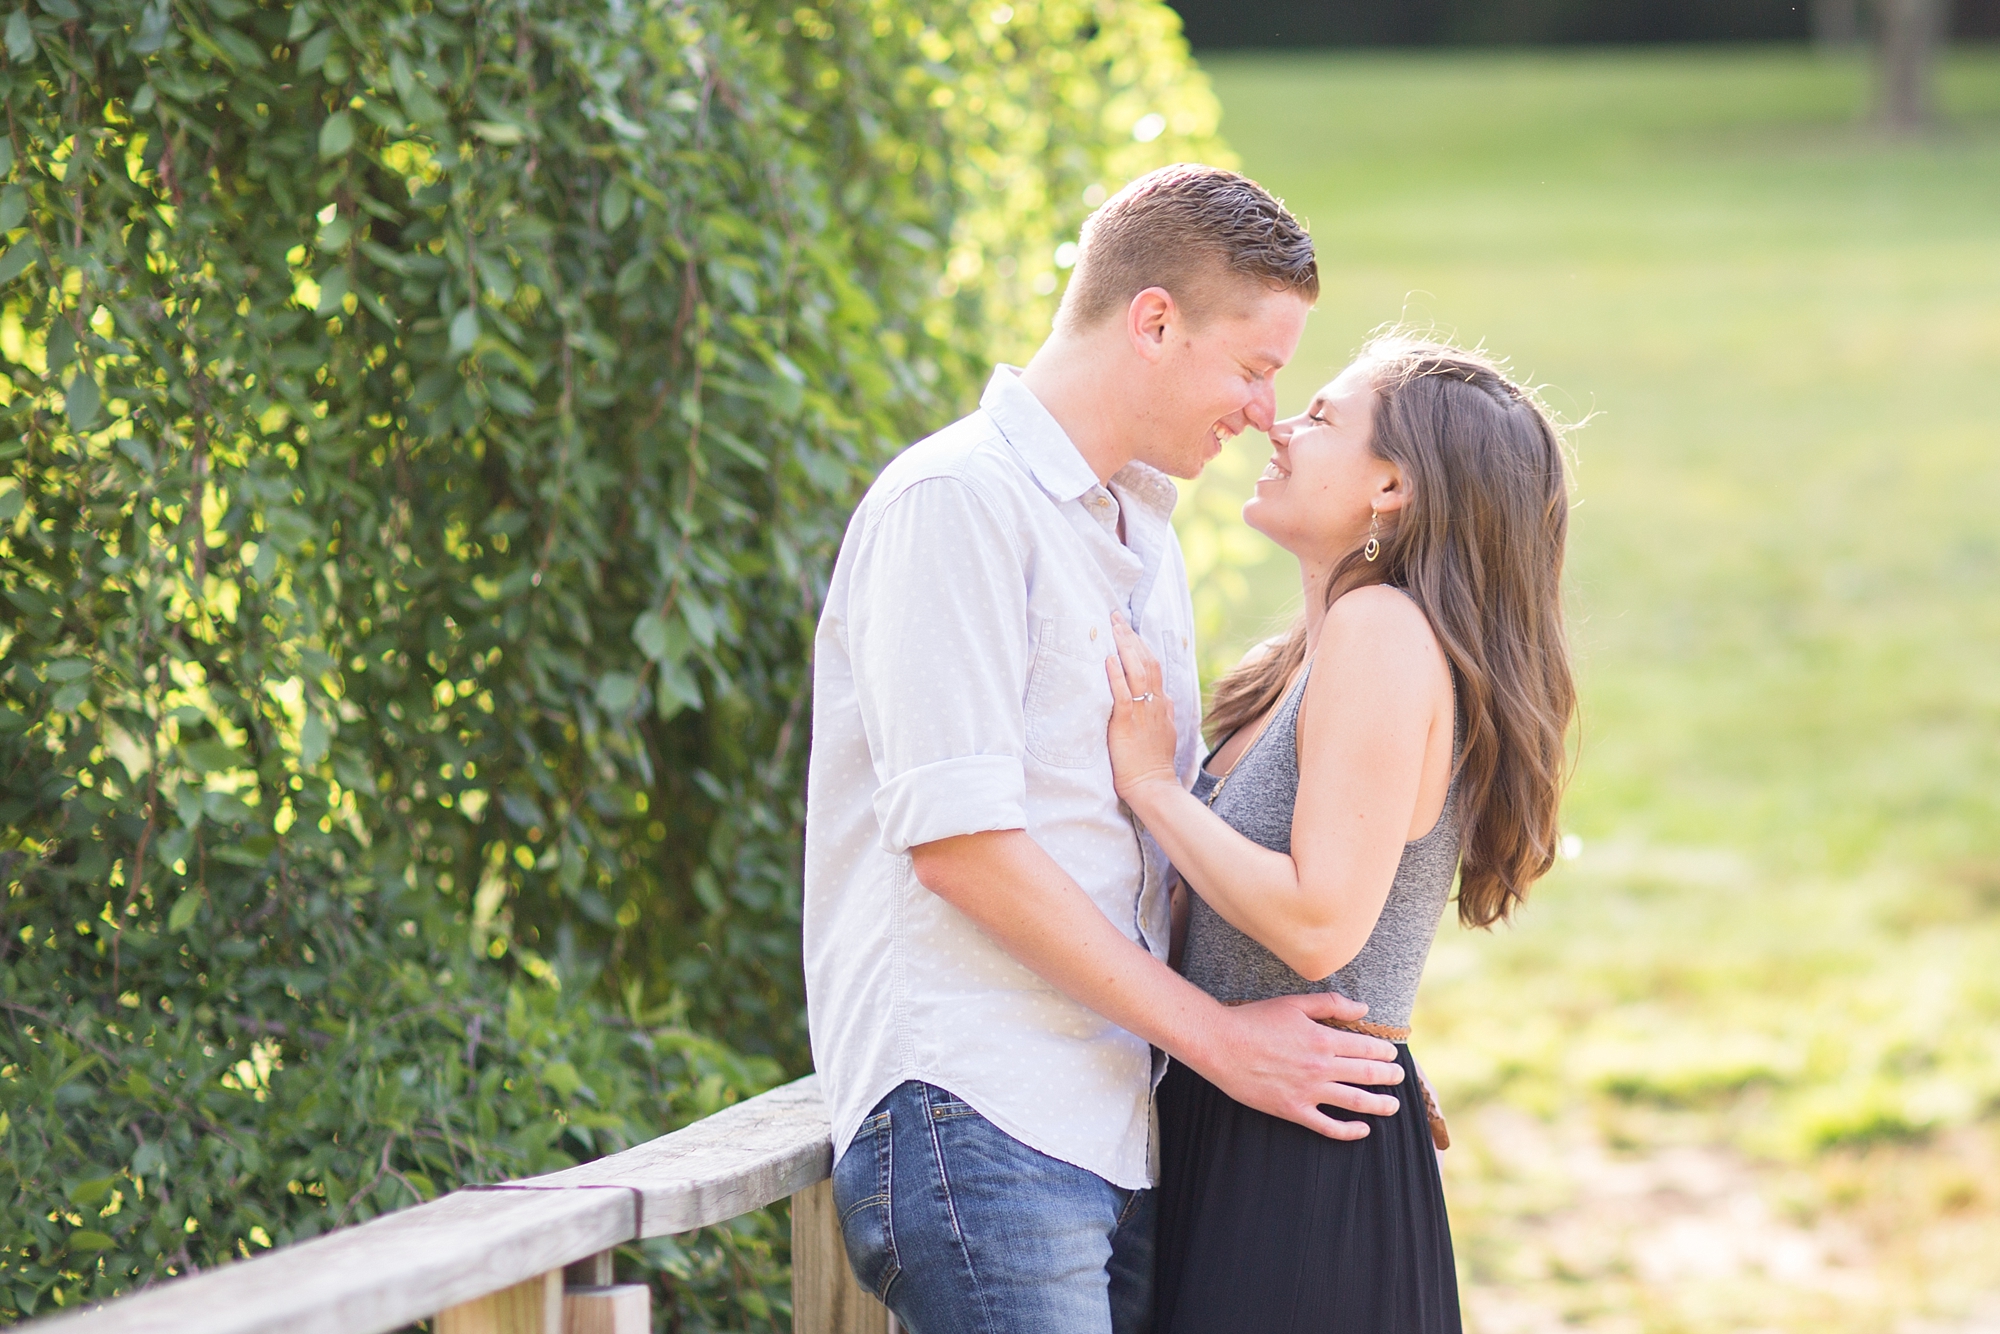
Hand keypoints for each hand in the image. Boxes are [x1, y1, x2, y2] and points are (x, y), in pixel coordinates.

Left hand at [1104, 613, 1181, 801]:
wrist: (1153, 786)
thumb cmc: (1153, 763)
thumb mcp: (1164, 732)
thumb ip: (1162, 712)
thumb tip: (1162, 697)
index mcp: (1162, 704)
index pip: (1154, 666)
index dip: (1141, 646)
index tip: (1129, 630)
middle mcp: (1155, 703)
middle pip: (1147, 662)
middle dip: (1131, 638)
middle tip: (1117, 617)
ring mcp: (1143, 712)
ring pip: (1137, 672)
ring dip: (1125, 647)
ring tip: (1114, 628)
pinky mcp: (1127, 724)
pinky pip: (1122, 695)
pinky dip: (1116, 675)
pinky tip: (1109, 659)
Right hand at [1188, 991, 1403, 1139]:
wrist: (1222, 1045)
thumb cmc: (1255, 1020)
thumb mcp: (1295, 1003)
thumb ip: (1332, 1004)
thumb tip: (1363, 1008)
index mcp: (1323, 1039)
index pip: (1366, 1047)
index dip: (1384, 1051)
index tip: (1392, 1054)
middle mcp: (1321, 1067)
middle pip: (1367, 1074)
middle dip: (1389, 1076)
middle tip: (1400, 1077)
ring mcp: (1308, 1091)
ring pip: (1355, 1102)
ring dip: (1379, 1104)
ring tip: (1393, 1106)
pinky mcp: (1293, 1110)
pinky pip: (1328, 1126)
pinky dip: (1349, 1131)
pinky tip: (1363, 1130)